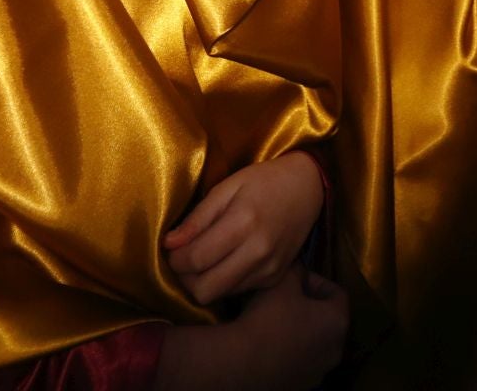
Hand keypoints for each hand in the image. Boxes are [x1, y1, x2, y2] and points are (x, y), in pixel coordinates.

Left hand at [165, 153, 321, 304]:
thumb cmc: (264, 181)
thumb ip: (198, 218)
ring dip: (202, 282)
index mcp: (243, 223)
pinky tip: (225, 261)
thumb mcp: (228, 187)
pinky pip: (237, 291)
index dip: (174, 259)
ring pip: (219, 295)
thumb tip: (169, 243)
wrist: (307, 188)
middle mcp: (258, 252)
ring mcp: (269, 269)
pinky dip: (223, 281)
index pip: (195, 259)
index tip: (170, 249)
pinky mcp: (274, 279)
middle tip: (183, 258)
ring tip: (203, 258)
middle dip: (185, 278)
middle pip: (204, 289)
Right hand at [236, 268, 347, 388]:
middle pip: (328, 320)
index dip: (317, 280)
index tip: (296, 278)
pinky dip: (292, 350)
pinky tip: (270, 343)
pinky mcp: (302, 386)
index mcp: (338, 322)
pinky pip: (302, 361)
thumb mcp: (283, 282)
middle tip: (287, 297)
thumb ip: (296, 270)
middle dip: (309, 306)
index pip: (337, 293)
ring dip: (302, 330)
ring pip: (315, 342)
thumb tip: (298, 268)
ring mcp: (319, 371)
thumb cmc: (269, 318)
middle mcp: (336, 350)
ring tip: (277, 320)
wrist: (242, 365)